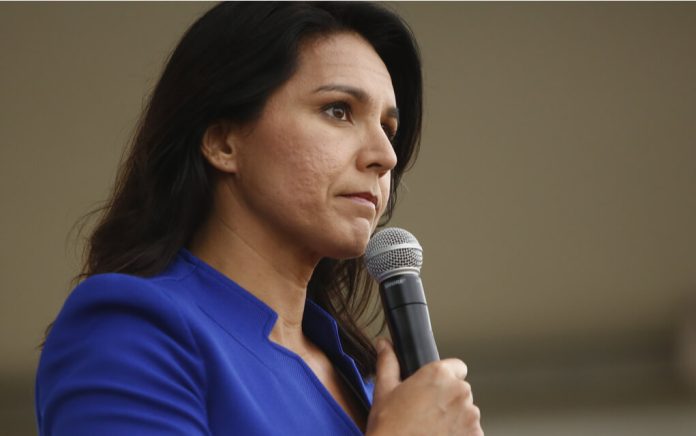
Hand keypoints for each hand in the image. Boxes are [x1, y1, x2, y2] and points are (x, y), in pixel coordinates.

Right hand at [366, 338, 482, 435]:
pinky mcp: (475, 435)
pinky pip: (471, 431)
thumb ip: (388, 362)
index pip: (458, 367)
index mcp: (439, 375)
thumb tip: (384, 344)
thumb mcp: (384, 390)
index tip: (435, 389)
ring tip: (431, 428)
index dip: (445, 377)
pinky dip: (459, 434)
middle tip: (426, 412)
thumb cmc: (390, 427)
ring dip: (455, 418)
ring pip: (467, 412)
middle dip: (448, 399)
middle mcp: (458, 392)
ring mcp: (470, 416)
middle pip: (460, 390)